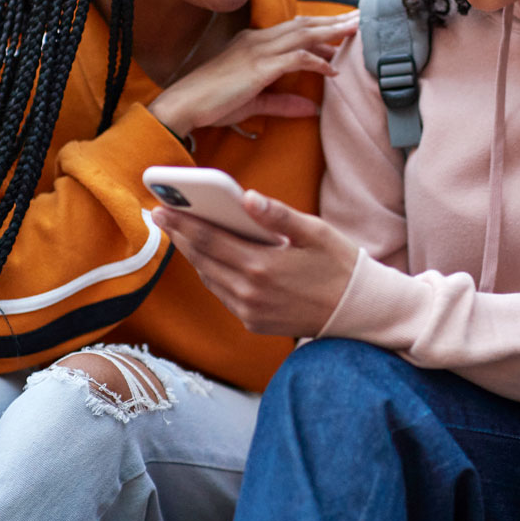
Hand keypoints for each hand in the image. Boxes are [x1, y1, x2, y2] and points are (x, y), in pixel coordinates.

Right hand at [149, 12, 358, 135]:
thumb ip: (283, 102)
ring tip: (355, 31)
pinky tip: (332, 70)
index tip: (342, 28)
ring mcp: (258, 51)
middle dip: (333, 21)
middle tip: (359, 18)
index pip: (293, 29)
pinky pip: (296, 59)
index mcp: (253, 43)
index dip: (319, 26)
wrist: (184, 104)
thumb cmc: (212, 102)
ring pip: (303, 35)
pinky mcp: (259, 67)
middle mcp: (257, 41)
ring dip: (331, 33)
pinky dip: (317, 62)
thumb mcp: (254, 102)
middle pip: (303, 25)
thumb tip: (311, 108)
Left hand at [154, 189, 359, 335]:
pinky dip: (212, 275)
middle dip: (181, 236)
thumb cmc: (340, 264)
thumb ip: (278, 215)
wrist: (358, 312)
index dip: (183, 223)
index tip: (162, 208)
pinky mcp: (254, 323)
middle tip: (162, 215)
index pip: (211, 240)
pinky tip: (209, 260)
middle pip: (203, 260)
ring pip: (210, 279)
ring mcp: (251, 311)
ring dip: (194, 256)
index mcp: (263, 266)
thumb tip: (247, 197)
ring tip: (182, 234)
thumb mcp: (316, 232)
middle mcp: (251, 292)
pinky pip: (224, 295)